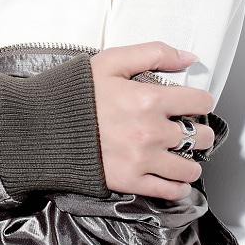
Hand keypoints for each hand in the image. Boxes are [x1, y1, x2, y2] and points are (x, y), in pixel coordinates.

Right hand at [90, 41, 215, 199]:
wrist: (44, 125)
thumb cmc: (76, 91)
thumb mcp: (112, 60)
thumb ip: (154, 53)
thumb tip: (190, 58)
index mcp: (149, 98)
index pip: (200, 102)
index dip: (200, 101)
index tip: (193, 104)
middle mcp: (151, 131)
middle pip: (201, 137)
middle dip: (199, 132)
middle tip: (187, 129)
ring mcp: (142, 159)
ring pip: (190, 168)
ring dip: (190, 161)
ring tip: (179, 154)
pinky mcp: (130, 181)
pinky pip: (170, 191)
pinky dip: (177, 186)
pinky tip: (172, 176)